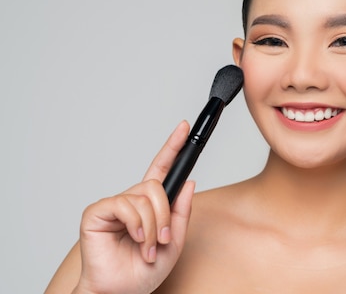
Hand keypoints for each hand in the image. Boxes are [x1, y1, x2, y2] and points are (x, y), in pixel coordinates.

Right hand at [74, 121, 194, 293]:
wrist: (122, 291)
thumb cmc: (143, 270)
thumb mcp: (175, 241)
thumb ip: (181, 212)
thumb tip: (189, 182)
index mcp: (150, 205)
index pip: (162, 169)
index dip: (173, 147)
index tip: (183, 127)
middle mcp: (132, 200)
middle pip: (156, 186)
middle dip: (165, 214)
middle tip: (163, 238)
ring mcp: (114, 205)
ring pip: (144, 197)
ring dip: (152, 226)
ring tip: (148, 247)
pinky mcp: (98, 212)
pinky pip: (125, 205)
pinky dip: (136, 225)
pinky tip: (135, 239)